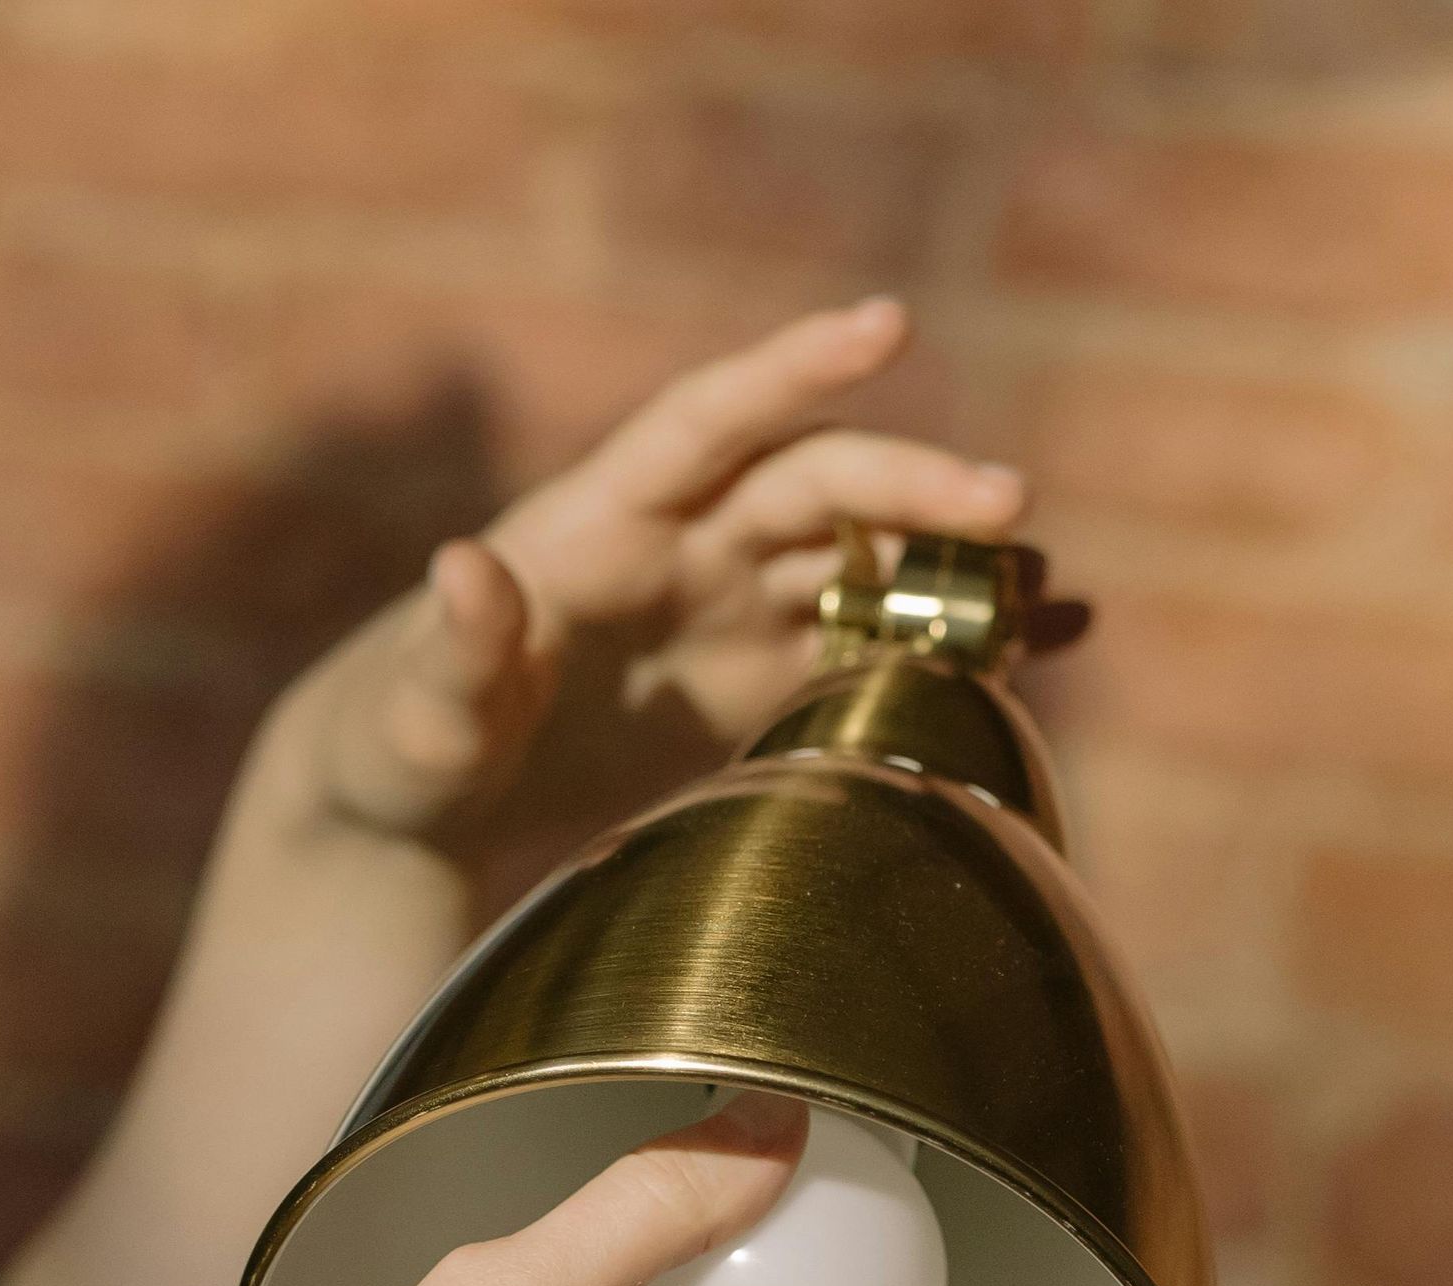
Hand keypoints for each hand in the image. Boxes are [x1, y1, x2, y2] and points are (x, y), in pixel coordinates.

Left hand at [232, 300, 1024, 862]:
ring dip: (953, 571)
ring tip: (1046, 594)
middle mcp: (688, 546)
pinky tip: (1044, 650)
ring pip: (866, 565)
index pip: (710, 422)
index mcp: (604, 521)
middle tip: (1010, 504)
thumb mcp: (418, 711)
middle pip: (820, 489)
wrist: (433, 791)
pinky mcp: (764, 683)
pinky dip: (955, 649)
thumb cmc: (405, 741)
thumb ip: (453, 647)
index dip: (793, 369)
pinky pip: (876, 652)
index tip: (885, 327)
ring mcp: (735, 611)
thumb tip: (463, 564)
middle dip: (915, 487)